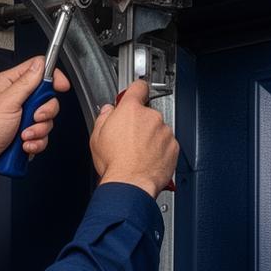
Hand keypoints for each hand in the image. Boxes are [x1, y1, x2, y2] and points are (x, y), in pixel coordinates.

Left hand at [0, 57, 70, 200]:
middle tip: (34, 117)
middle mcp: (16, 99)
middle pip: (46, 97)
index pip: (38, 69)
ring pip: (46, 119)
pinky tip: (23, 144)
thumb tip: (40, 65)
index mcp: (9, 84)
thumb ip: (26, 82)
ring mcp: (21, 117)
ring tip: (23, 136)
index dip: (52, 76)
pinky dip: (36, 142)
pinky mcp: (25, 134)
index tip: (61, 86)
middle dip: (44, 111)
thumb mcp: (7, 102)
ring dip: (38, 130)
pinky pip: (42, 135)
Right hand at [90, 80, 177, 197]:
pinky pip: (166, 144)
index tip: (136, 92)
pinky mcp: (173, 146)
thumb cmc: (114, 163)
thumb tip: (107, 111)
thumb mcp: (97, 136)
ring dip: (150, 137)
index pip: (138, 87)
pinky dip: (159, 150)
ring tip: (137, 153)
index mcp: (130, 110)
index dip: (136, 90)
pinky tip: (146, 159)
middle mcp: (151, 117)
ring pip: (157, 129)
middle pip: (147, 113)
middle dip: (140, 123)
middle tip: (128, 138)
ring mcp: (164, 131)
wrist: (130, 183)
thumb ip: (103, 117)